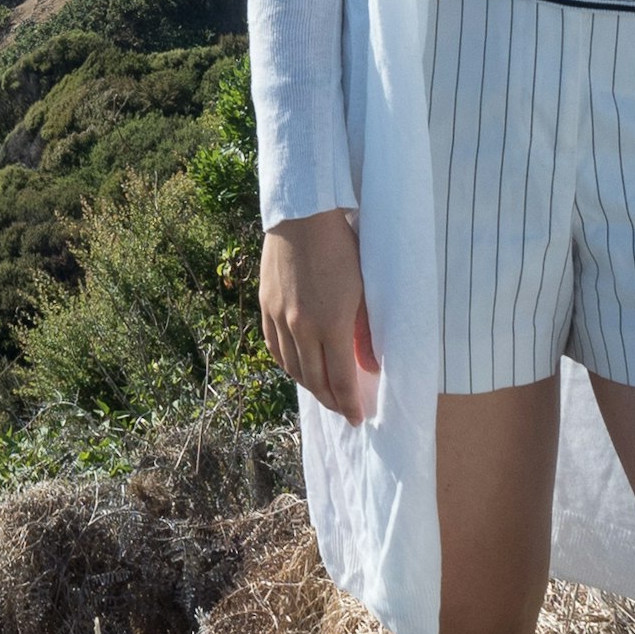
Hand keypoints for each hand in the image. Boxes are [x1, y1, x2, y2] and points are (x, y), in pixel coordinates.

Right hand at [258, 210, 376, 417]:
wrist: (304, 216)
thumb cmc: (343, 247)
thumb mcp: (365, 290)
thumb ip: (365, 333)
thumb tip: (368, 367)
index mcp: (331, 324)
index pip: (341, 379)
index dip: (349, 404)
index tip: (357, 418)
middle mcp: (301, 327)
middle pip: (314, 379)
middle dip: (330, 400)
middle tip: (342, 409)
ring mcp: (279, 317)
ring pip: (292, 367)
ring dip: (308, 385)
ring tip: (323, 392)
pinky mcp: (266, 306)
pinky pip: (275, 347)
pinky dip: (286, 364)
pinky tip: (296, 368)